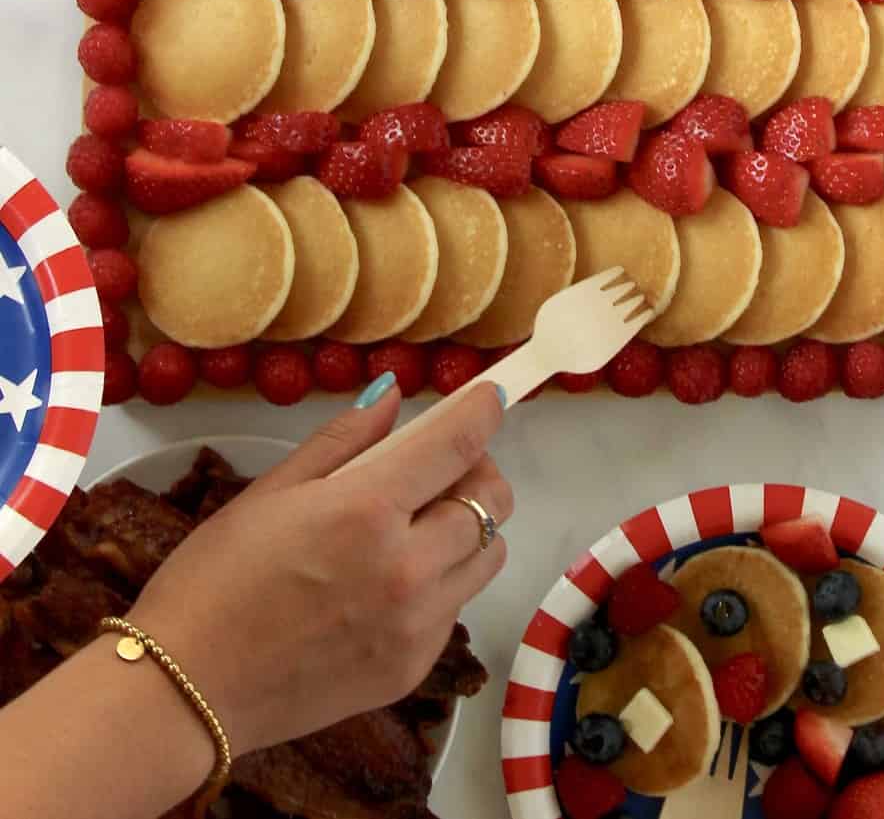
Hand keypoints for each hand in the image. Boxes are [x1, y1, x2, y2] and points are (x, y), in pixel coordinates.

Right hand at [129, 382, 510, 756]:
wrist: (189, 690)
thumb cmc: (216, 579)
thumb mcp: (272, 492)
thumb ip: (343, 440)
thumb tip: (391, 396)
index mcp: (367, 512)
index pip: (458, 446)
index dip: (482, 411)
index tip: (489, 397)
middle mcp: (406, 569)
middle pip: (491, 502)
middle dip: (477, 471)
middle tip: (442, 466)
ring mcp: (415, 626)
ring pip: (487, 557)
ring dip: (469, 529)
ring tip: (421, 524)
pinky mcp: (411, 668)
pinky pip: (455, 608)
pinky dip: (442, 582)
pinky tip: (392, 580)